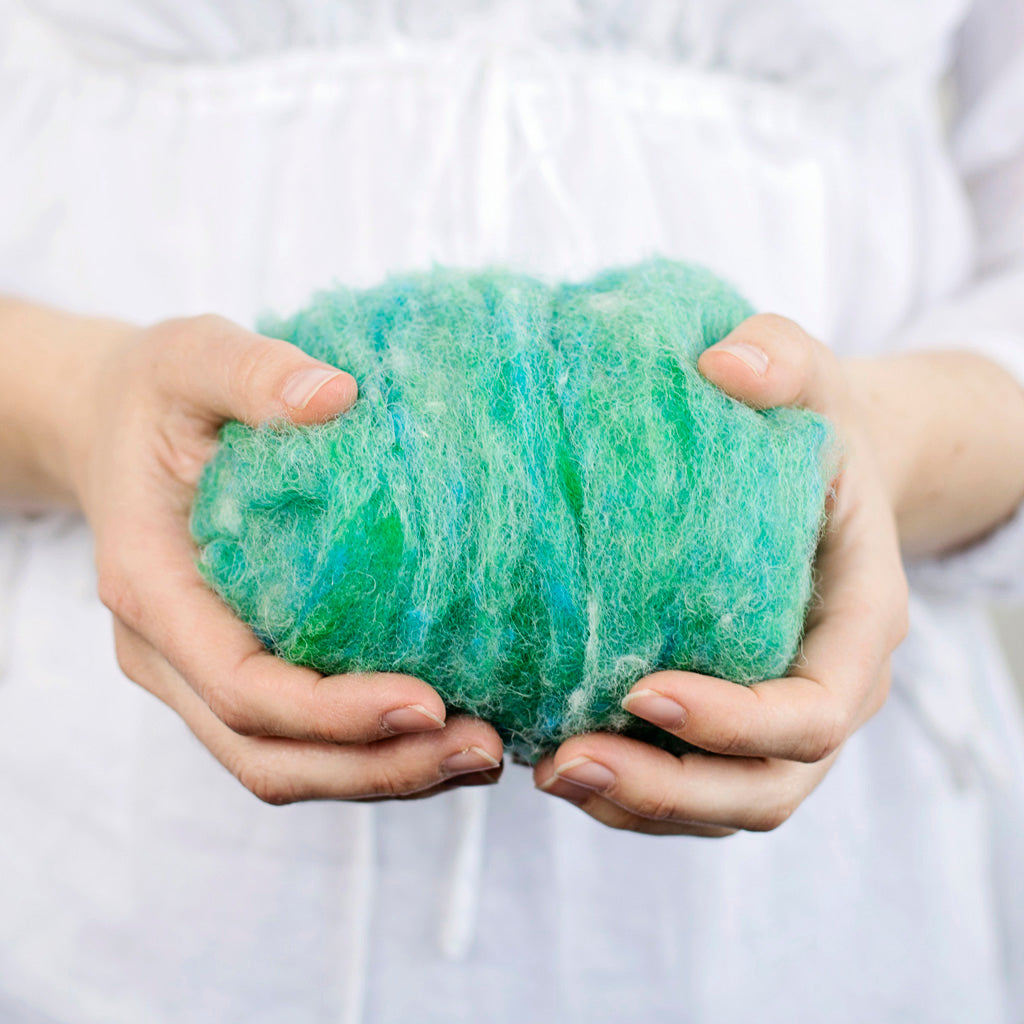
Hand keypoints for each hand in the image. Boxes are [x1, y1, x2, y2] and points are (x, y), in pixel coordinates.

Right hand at [66, 312, 504, 802]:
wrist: (113, 424)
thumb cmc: (155, 392)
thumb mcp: (192, 357)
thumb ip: (250, 373)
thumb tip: (336, 397)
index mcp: (152, 590)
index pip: (244, 688)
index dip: (335, 712)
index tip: (430, 702)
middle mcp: (168, 653)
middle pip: (270, 755)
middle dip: (377, 767)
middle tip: (483, 747)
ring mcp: (199, 671)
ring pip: (287, 763)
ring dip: (384, 774)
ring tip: (484, 753)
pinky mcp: (237, 666)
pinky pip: (301, 736)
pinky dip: (372, 749)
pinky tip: (448, 726)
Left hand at [534, 314, 908, 834]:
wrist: (819, 469)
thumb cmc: (811, 426)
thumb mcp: (809, 378)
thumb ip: (782, 360)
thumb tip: (724, 362)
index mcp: (858, 624)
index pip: (815, 709)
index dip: (737, 721)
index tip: (645, 691)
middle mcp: (827, 689)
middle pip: (767, 786)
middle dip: (670, 790)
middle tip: (568, 761)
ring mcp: (779, 719)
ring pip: (723, 804)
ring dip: (638, 804)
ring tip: (547, 771)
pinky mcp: (731, 723)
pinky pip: (690, 786)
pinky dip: (630, 792)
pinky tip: (554, 758)